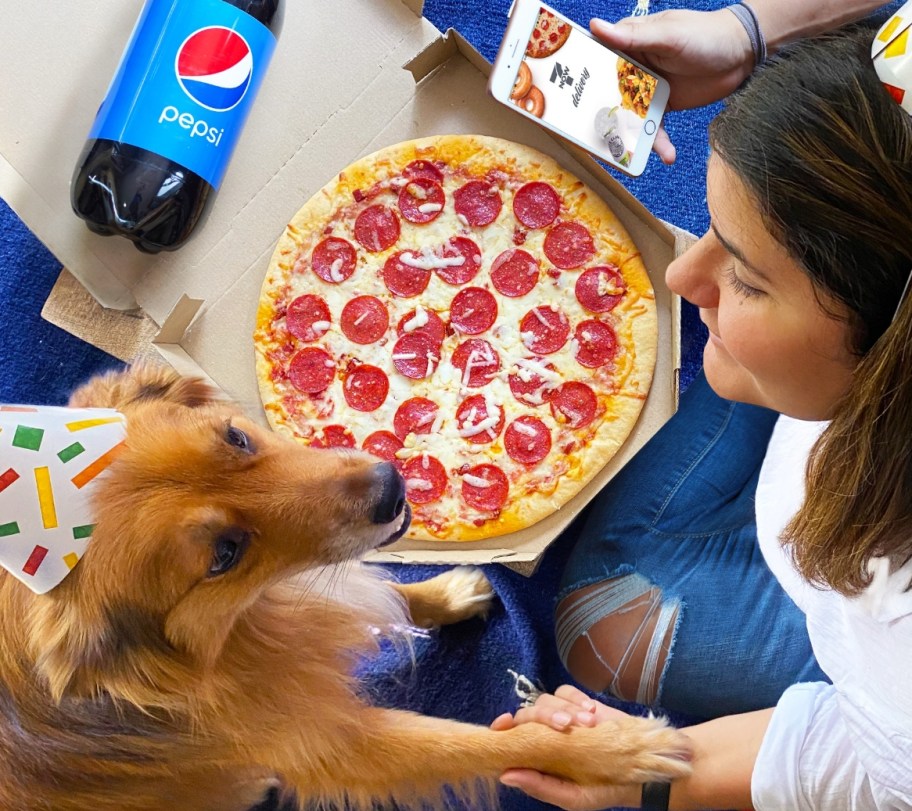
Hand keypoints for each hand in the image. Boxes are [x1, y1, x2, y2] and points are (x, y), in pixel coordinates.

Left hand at [491, 685, 640, 810]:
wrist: (640, 774)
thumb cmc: (603, 790)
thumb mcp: (573, 797)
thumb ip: (540, 787)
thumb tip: (505, 775)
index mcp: (538, 756)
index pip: (512, 735)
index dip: (504, 727)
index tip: (504, 723)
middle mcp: (546, 733)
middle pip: (529, 712)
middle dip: (546, 716)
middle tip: (568, 726)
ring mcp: (563, 717)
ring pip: (548, 699)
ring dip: (567, 709)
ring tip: (590, 724)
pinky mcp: (580, 704)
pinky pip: (567, 691)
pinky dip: (577, 699)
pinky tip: (592, 713)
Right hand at [591, 9, 754, 162]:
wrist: (743, 54)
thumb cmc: (707, 34)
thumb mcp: (668, 34)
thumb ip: (633, 35)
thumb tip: (595, 26)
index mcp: (628, 46)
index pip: (595, 63)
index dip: (578, 81)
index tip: (564, 102)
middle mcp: (632, 69)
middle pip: (606, 97)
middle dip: (600, 120)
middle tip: (595, 142)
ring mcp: (646, 90)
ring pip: (627, 118)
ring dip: (628, 138)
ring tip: (632, 158)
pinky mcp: (662, 107)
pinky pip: (652, 129)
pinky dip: (657, 143)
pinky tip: (666, 155)